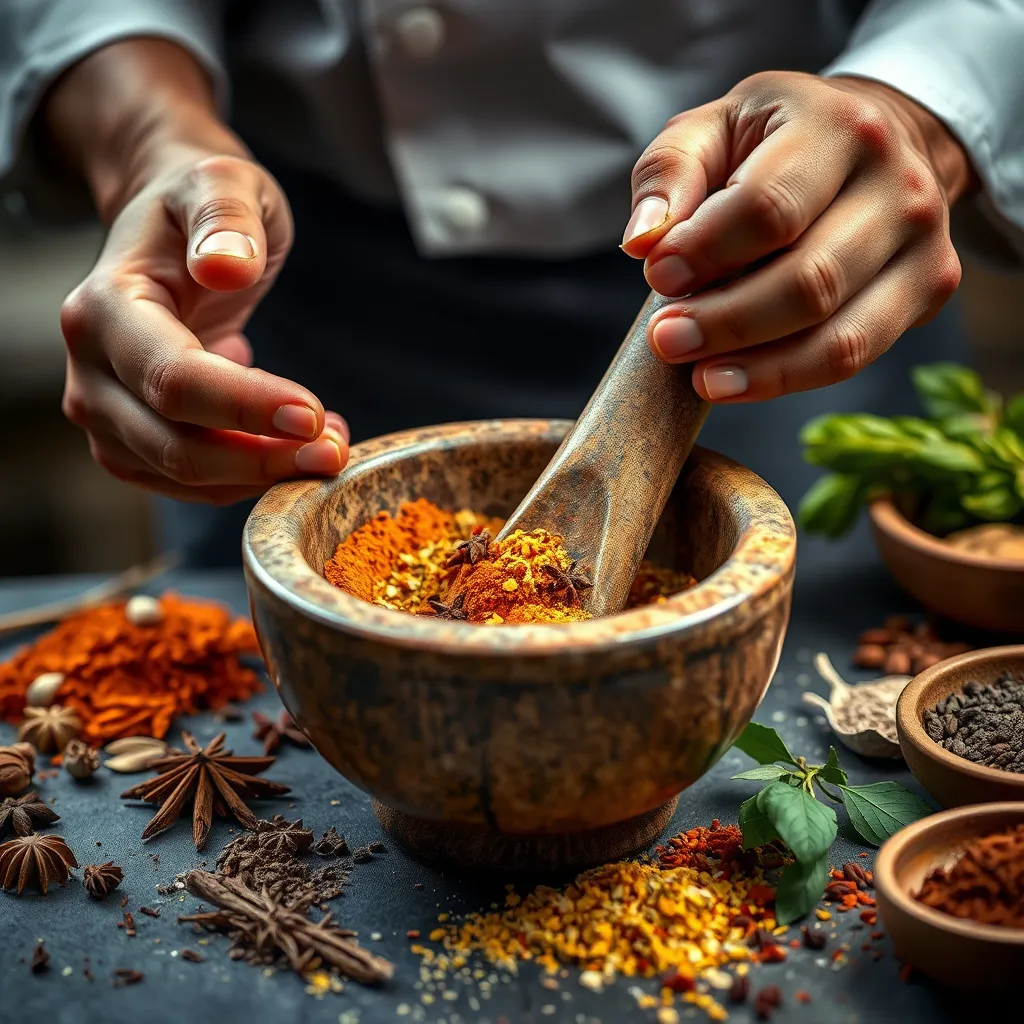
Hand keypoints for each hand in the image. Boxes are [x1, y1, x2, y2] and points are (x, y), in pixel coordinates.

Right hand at [49, 41, 347, 503]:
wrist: (167, 230)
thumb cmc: (195, 204)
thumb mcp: (222, 183)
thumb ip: (224, 219)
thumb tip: (226, 268)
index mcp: (103, 308)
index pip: (175, 379)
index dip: (246, 406)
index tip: (312, 415)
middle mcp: (90, 370)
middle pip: (176, 445)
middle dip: (263, 458)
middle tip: (336, 451)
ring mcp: (104, 413)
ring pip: (184, 475)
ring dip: (262, 474)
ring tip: (329, 446)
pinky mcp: (131, 442)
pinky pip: (190, 482)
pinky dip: (248, 477)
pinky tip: (296, 448)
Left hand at [622, 71, 974, 402]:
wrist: (867, 146)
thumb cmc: (772, 143)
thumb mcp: (713, 130)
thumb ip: (671, 173)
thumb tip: (642, 239)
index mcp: (841, 126)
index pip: (770, 206)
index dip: (707, 252)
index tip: (657, 276)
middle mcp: (899, 183)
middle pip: (808, 279)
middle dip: (726, 320)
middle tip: (667, 339)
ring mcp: (925, 240)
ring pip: (837, 332)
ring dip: (756, 366)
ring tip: (697, 375)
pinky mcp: (930, 288)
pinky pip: (855, 355)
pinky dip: (786, 378)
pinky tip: (733, 383)